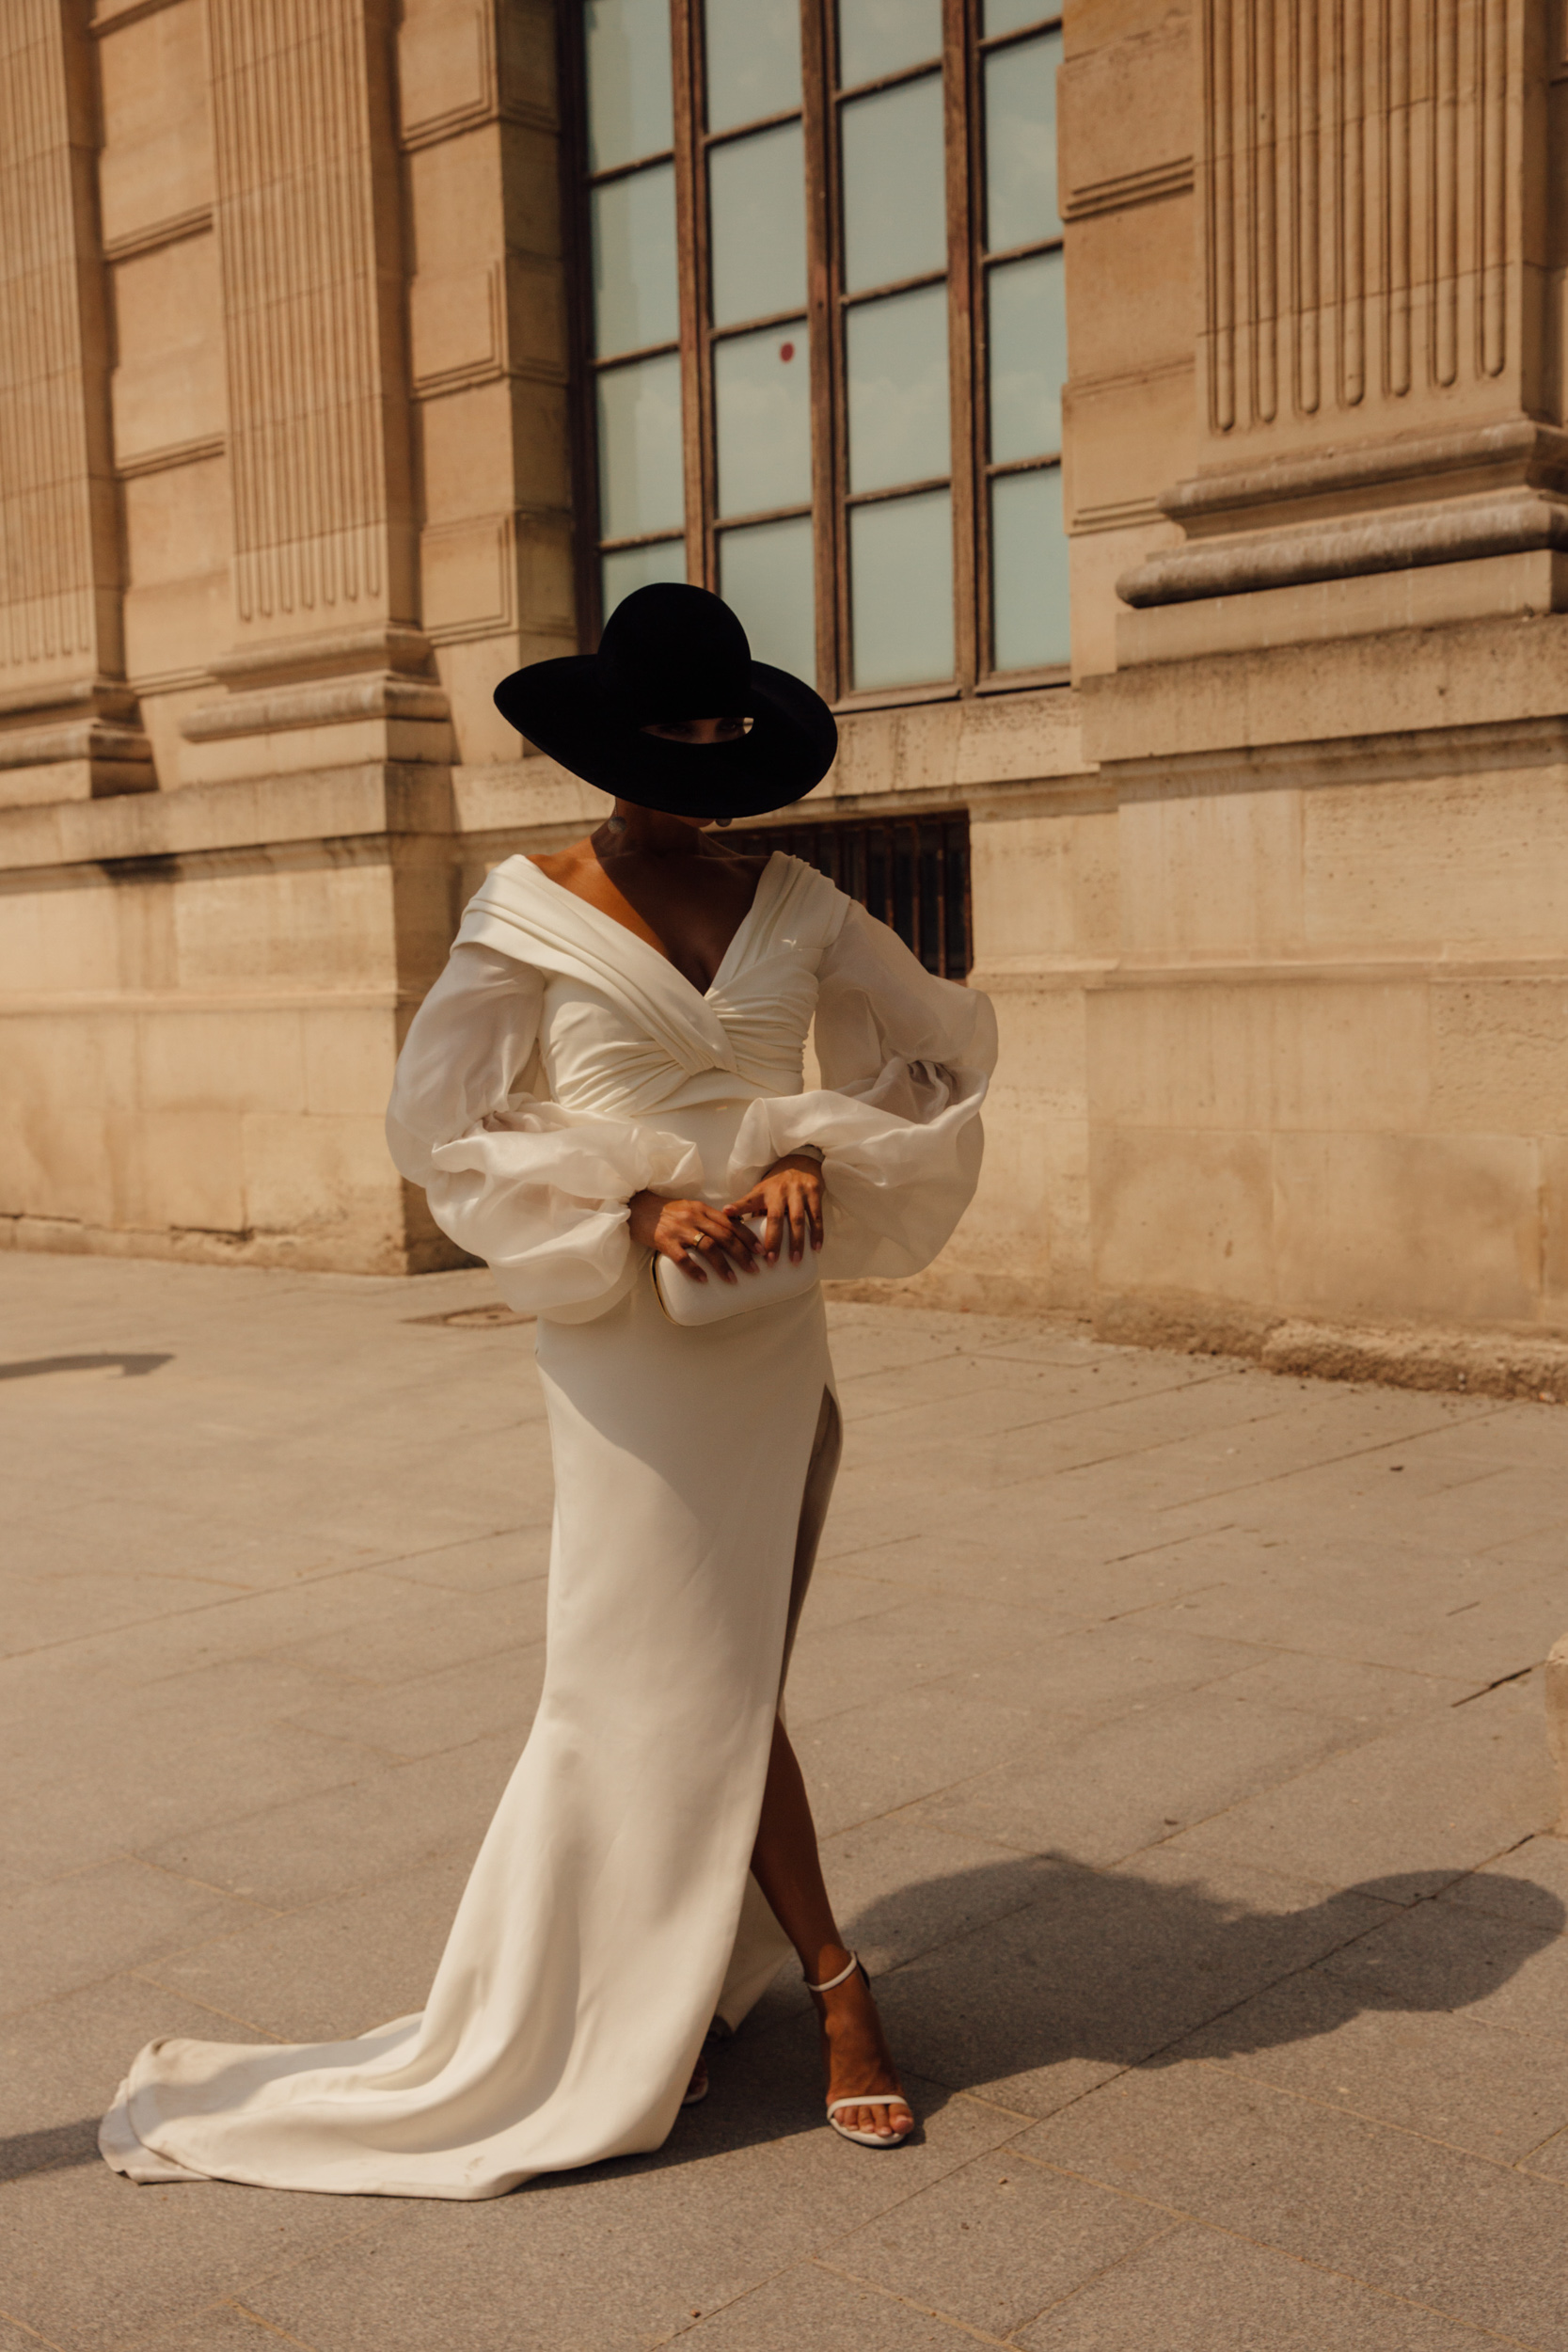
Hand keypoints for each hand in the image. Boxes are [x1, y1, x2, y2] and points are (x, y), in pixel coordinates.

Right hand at [628, 1189, 759, 1284]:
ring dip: (723, 1265)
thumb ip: (707, 1219)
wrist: (635, 1206)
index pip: (732, 1222)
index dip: (748, 1236)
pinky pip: (683, 1258)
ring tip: (733, 1279)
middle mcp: (694, 1217)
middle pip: (725, 1235)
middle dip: (743, 1253)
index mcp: (702, 1208)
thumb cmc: (664, 1211)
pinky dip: (695, 1270)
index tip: (761, 1250)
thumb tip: (729, 1236)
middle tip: (754, 1269)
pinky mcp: (665, 1241)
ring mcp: (680, 1229)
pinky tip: (704, 1280)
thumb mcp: (689, 1208)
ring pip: (709, 1247)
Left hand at [723, 1155, 823, 1266]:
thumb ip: (754, 1211)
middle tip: (771, 1260)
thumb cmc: (777, 1185)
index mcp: (762, 1191)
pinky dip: (817, 1234)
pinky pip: (816, 1217)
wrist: (801, 1160)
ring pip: (797, 1220)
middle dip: (773, 1240)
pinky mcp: (814, 1192)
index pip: (748, 1200)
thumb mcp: (762, 1192)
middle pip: (775, 1217)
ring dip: (797, 1242)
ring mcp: (798, 1191)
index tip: (727, 1212)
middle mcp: (779, 1190)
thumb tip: (741, 1236)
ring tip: (795, 1260)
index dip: (738, 1207)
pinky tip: (816, 1248)